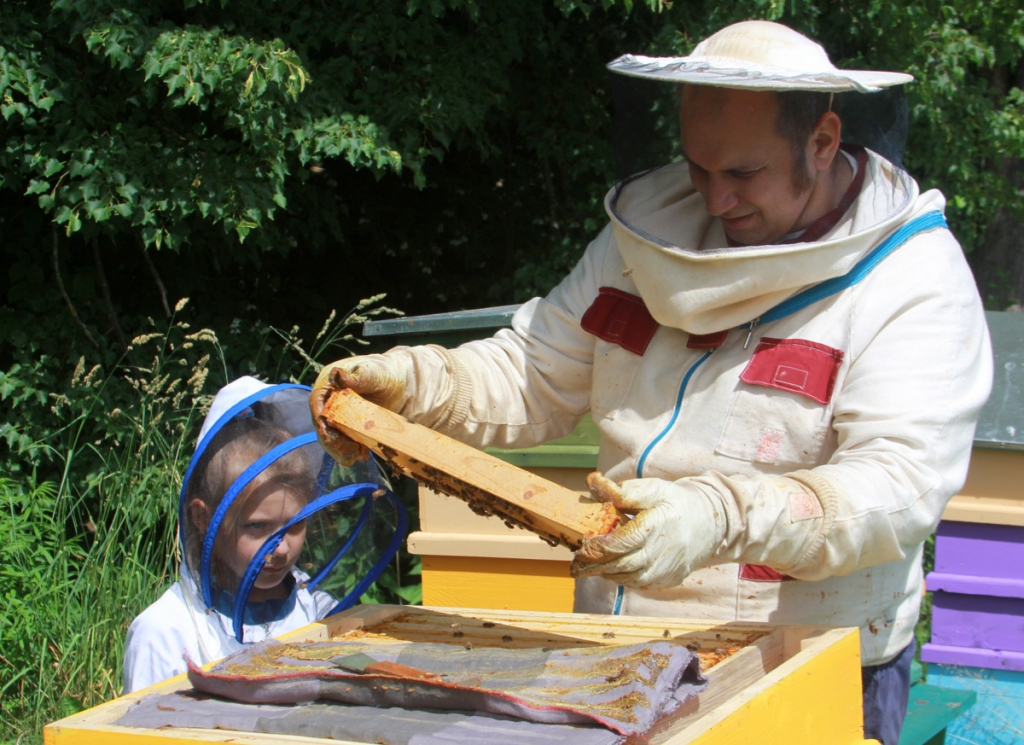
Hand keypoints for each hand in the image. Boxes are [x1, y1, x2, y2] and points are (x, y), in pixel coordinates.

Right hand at [310, 354, 409, 464]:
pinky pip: (343, 443)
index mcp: (329, 384)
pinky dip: (350, 452)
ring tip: (359, 455)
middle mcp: (329, 401)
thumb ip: (357, 377)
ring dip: (341, 450)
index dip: (320, 419)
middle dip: (333, 440)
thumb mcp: (373, 374)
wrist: (401, 384)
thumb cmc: (385, 373)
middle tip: (350, 451)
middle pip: (323, 424)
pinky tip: (363, 454)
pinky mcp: (348, 428)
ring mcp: (338, 416)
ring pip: (331, 437)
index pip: (317, 402)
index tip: (327, 434)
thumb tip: (336, 373)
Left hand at [570, 472, 725, 589]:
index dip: (597, 549)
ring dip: (606, 574)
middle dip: (594, 567)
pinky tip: (612, 570)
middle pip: (620, 566)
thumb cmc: (677, 503)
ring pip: (628, 579)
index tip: (580, 549)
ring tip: (589, 567)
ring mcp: (665, 571)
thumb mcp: (652, 489)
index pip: (620, 544)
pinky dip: (622, 578)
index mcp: (655, 528)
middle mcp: (660, 554)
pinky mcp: (667, 580)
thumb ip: (622, 491)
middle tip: (575, 566)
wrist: (711, 523)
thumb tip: (592, 481)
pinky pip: (639, 584)